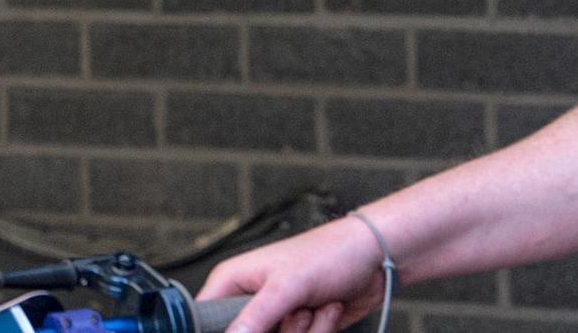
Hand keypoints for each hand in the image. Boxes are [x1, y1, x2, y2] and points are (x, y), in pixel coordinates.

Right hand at [198, 218, 388, 332]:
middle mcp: (252, 301)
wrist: (372, 261)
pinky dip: (321, 331)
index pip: (206, 317)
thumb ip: (258, 314)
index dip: (221, 329)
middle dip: (283, 330)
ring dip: (307, 330)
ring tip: (315, 303)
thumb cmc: (327, 254)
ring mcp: (278, 316)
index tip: (257, 325)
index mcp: (233, 281)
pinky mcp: (300, 327)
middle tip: (296, 312)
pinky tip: (327, 308)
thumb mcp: (288, 285)